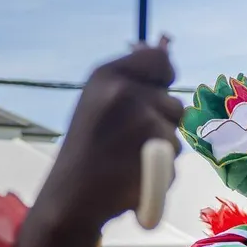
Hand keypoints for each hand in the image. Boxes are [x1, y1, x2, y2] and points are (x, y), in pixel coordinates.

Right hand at [36, 39, 183, 230]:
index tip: (156, 93)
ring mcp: (144, 124)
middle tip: (128, 141)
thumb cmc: (87, 150)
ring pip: (175, 135)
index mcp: (107, 75)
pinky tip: (134, 179)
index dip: (164, 80)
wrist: (71, 199)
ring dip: (161, 150)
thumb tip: (163, 47)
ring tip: (128, 161)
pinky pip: (175, 162)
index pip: (159, 61)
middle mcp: (126, 94)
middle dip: (161, 124)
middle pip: (175, 103)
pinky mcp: (158, 156)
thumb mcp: (98, 102)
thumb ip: (130, 81)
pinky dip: (162, 174)